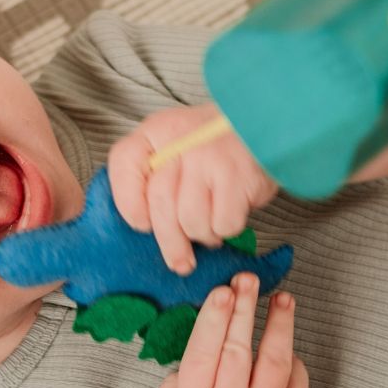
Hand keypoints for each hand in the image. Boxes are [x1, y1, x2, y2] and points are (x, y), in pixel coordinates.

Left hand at [107, 103, 277, 273]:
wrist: (263, 125)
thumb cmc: (211, 145)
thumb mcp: (173, 146)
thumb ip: (150, 178)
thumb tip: (143, 228)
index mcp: (156, 131)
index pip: (124, 165)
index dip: (129, 203)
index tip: (142, 223)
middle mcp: (181, 141)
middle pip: (159, 203)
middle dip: (170, 242)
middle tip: (180, 261)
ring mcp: (210, 157)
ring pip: (191, 220)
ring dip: (202, 234)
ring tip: (210, 225)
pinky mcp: (238, 176)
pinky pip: (222, 223)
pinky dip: (225, 229)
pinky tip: (229, 214)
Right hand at [149, 272, 309, 387]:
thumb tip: (192, 352)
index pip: (204, 353)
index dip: (214, 318)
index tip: (221, 291)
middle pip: (239, 349)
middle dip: (243, 308)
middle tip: (246, 280)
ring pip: (275, 359)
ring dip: (279, 324)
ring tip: (281, 298)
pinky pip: (297, 380)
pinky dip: (293, 357)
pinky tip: (285, 341)